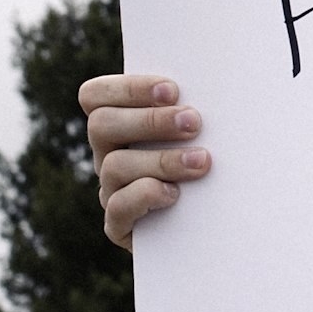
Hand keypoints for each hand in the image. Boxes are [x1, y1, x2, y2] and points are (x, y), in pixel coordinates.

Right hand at [82, 73, 210, 248]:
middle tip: (193, 122)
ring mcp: (112, 189)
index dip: (128, 88)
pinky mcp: (120, 225)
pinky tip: (175, 193)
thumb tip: (210, 86)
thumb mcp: (200, 131)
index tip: (172, 90)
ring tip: (201, 161)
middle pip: (102, 125)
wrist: (216, 222)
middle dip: (151, 121)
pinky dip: (146, 196)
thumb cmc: (210, 165)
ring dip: (161, 160)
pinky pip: (118, 208)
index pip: (96, 95)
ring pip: (114, 165)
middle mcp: (108, 153)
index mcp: (119, 122)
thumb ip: (189, 109)